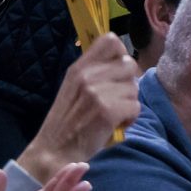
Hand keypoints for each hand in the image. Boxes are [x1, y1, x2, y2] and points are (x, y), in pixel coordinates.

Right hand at [18, 35, 141, 182]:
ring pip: (134, 88)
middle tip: (117, 99)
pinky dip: (130, 119)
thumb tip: (123, 61)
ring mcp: (97, 92)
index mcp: (79, 67)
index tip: (117, 72)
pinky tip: (116, 125)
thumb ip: (94, 71)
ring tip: (114, 114)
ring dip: (129, 103)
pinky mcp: (108, 111)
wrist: (55, 150)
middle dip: (128, 83)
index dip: (121, 54)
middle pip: (129, 64)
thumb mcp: (74, 87)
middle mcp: (87, 76)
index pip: (110, 40)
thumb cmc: (68, 121)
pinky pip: (136, 107)